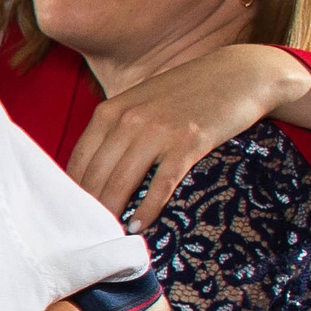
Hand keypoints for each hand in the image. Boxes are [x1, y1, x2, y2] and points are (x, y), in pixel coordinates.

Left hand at [71, 45, 310, 231]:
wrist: (240, 74)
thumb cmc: (186, 92)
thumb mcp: (140, 102)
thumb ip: (116, 128)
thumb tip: (93, 170)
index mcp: (110, 111)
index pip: (79, 160)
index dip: (71, 192)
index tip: (71, 215)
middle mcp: (128, 120)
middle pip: (96, 176)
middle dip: (88, 209)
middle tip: (84, 235)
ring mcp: (158, 131)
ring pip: (121, 183)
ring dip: (112, 214)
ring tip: (107, 237)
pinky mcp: (189, 143)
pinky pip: (160, 185)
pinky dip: (147, 209)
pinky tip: (139, 226)